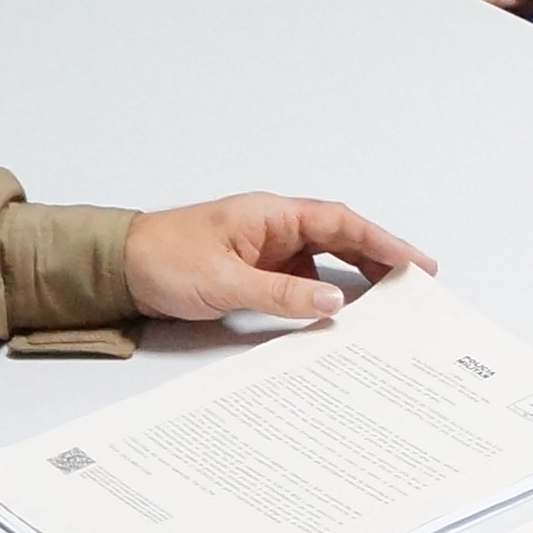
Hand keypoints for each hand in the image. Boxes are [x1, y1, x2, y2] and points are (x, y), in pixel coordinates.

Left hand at [124, 192, 435, 322]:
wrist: (116, 268)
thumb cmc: (162, 260)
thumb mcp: (226, 283)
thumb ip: (282, 295)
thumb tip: (335, 305)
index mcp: (271, 215)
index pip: (339, 224)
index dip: (382, 242)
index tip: (414, 263)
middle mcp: (274, 228)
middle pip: (341, 238)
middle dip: (380, 259)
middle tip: (416, 285)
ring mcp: (266, 250)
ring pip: (324, 260)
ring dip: (356, 278)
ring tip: (389, 303)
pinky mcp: (255, 272)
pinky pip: (302, 282)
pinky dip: (325, 296)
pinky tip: (339, 317)